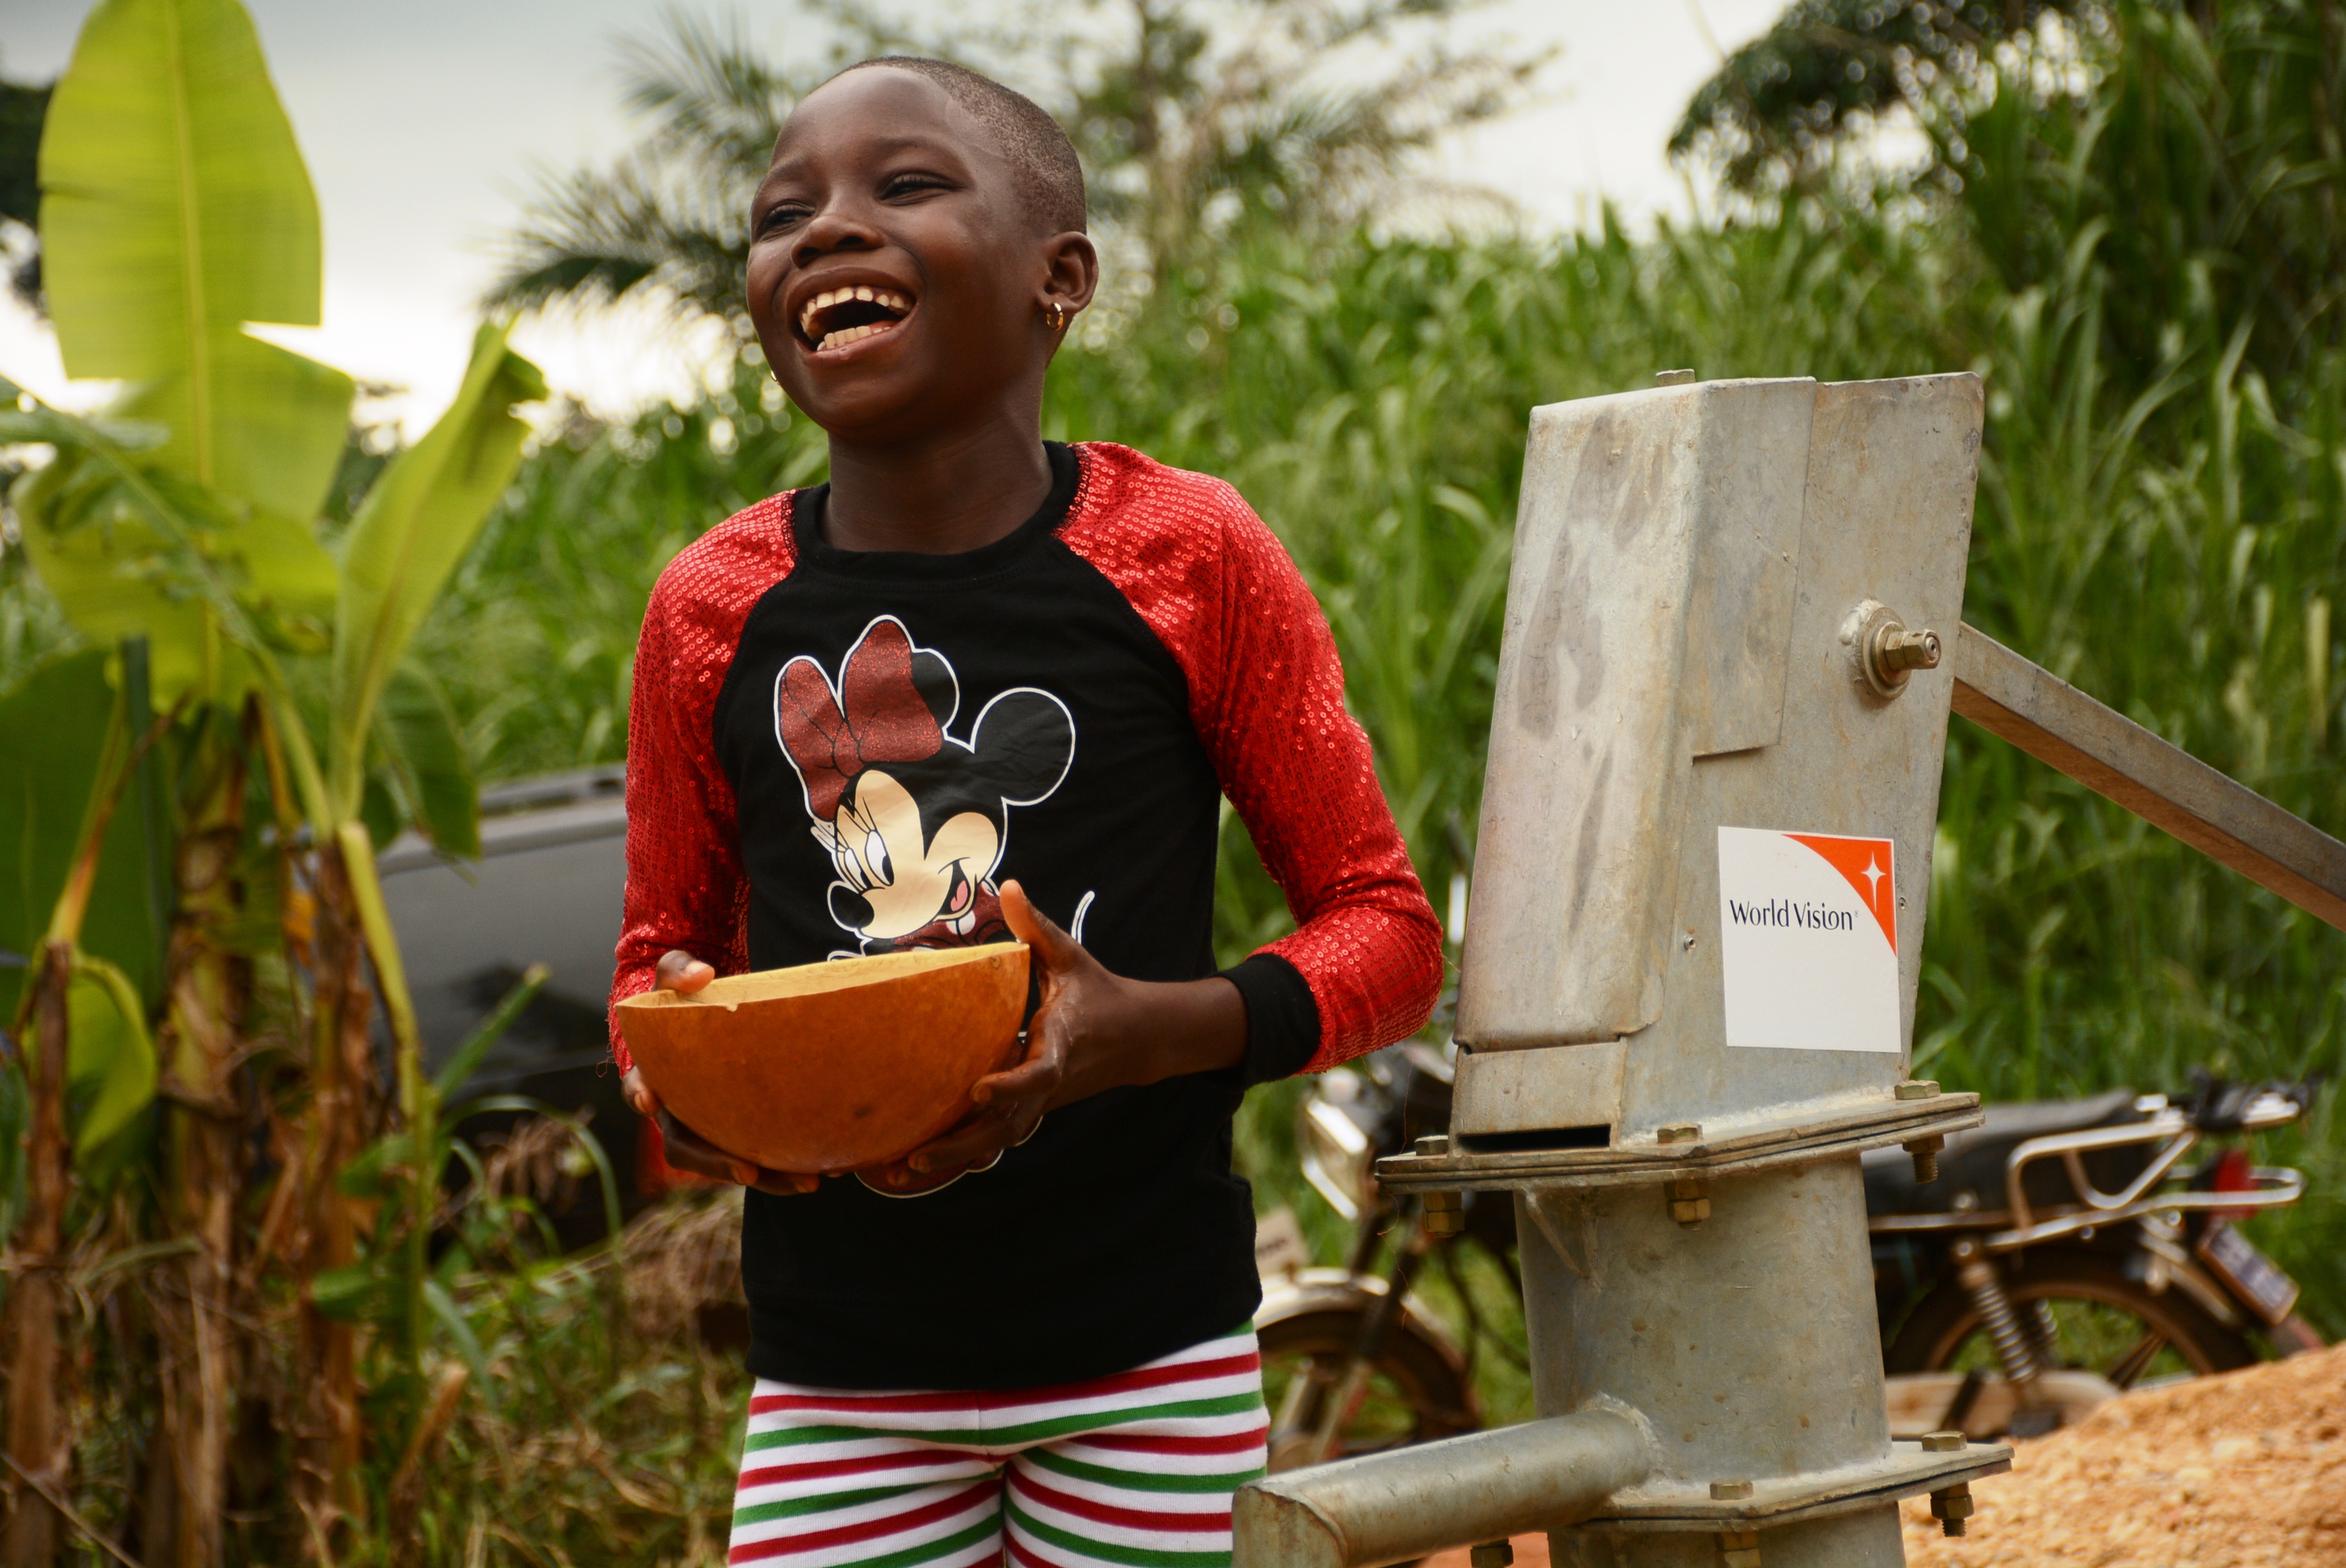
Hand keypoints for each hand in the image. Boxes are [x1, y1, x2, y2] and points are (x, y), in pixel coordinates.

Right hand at [621, 950, 817, 1196]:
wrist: (709, 1012)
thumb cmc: (686, 996)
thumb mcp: (677, 973)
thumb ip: (680, 970)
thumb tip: (701, 975)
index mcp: (653, 1074)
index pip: (638, 1087)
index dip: (640, 1094)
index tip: (649, 1101)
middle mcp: (678, 1110)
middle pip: (687, 1148)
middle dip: (718, 1164)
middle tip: (749, 1171)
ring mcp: (710, 1125)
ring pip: (730, 1162)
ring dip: (767, 1177)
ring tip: (808, 1182)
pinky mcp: (742, 1129)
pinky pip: (762, 1157)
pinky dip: (790, 1166)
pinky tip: (827, 1168)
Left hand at [890, 881, 1246, 1180]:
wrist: (1137, 1038)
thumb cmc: (1098, 992)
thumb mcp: (1071, 956)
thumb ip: (1036, 927)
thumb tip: (1008, 885)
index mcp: (1061, 1042)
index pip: (1039, 1072)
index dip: (1011, 1084)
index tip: (978, 1088)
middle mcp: (1049, 1081)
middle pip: (1006, 1124)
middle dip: (961, 1143)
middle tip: (914, 1156)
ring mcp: (1040, 1101)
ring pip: (997, 1139)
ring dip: (951, 1159)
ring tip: (898, 1172)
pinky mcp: (1031, 1110)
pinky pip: (994, 1137)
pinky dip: (959, 1155)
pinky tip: (916, 1167)